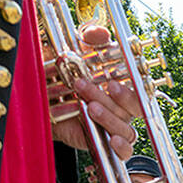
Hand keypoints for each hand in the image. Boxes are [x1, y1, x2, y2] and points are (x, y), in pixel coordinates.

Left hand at [48, 27, 142, 159]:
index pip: (140, 85)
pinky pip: (126, 150)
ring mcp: (116, 125)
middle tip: (88, 86)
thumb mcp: (73, 54)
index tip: (114, 78)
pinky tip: (113, 140)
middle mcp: (122, 106)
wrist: (42, 103)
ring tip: (89, 106)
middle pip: (134, 106)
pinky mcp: (107, 143)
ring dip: (109, 116)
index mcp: (121, 85)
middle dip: (115, 97)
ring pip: (126, 126)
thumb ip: (87, 41)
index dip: (133, 82)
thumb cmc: (63, 78)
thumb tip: (99, 32)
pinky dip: (122, 146)